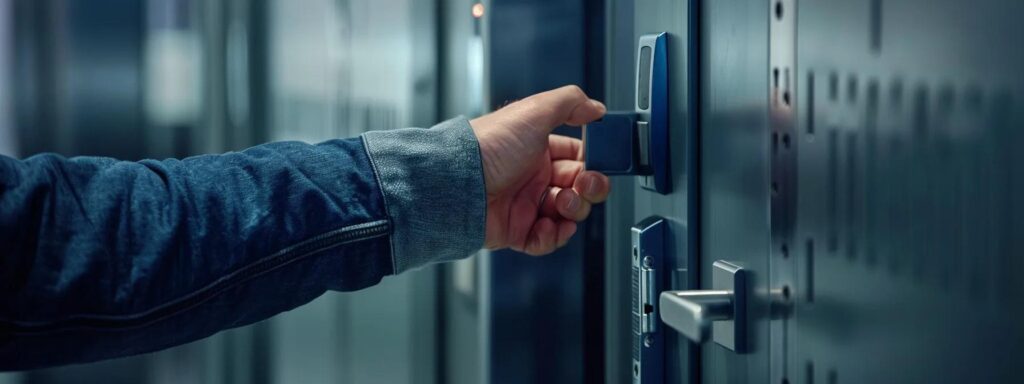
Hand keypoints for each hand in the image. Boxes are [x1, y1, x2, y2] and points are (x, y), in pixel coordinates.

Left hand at [470, 85, 610, 254]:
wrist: (457, 183)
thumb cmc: (487, 146)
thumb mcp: (533, 111)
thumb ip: (569, 103)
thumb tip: (596, 108)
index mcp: (538, 149)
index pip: (579, 157)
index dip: (594, 162)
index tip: (601, 163)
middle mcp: (533, 176)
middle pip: (578, 187)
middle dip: (589, 188)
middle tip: (584, 185)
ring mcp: (525, 205)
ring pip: (567, 214)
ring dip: (574, 211)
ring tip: (562, 203)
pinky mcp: (515, 231)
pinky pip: (545, 240)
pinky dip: (552, 237)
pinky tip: (547, 225)